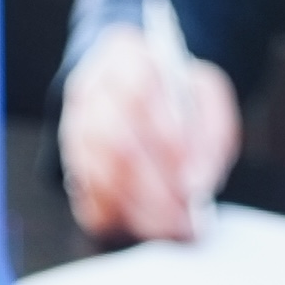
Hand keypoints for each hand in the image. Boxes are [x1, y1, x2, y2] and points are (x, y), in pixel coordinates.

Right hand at [58, 23, 239, 243]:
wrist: (143, 94)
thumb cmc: (178, 96)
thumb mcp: (205, 93)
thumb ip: (211, 130)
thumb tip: (198, 181)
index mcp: (122, 57)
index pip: (137, 91)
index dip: (166, 137)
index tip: (195, 175)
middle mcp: (89, 93)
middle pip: (113, 142)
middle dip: (157, 187)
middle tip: (191, 213)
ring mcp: (73, 134)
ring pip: (101, 179)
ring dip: (146, 210)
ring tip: (182, 226)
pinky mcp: (74, 172)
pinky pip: (92, 207)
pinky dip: (128, 223)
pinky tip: (158, 226)